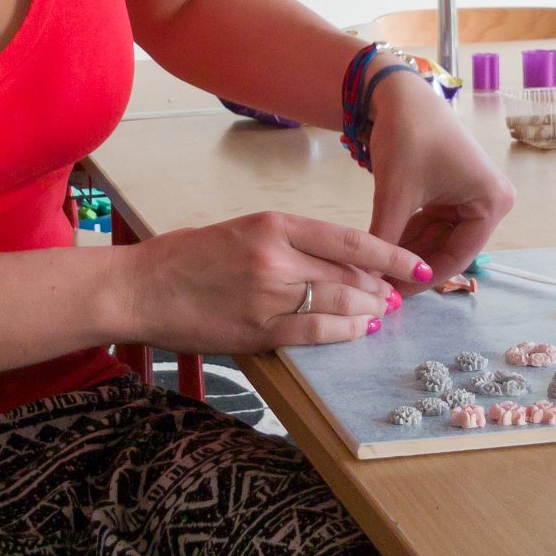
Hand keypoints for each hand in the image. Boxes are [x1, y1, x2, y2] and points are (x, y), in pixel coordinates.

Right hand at [120, 211, 424, 354]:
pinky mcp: (258, 330)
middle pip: (350, 273)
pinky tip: (359, 330)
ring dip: (368, 310)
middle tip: (397, 296)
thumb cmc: (186, 257)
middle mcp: (276, 256)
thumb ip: (287, 244)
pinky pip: (316, 331)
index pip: (349, 239)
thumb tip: (338, 263)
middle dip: (381, 287)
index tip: (414, 264)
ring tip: (382, 313)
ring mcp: (268, 295)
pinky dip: (344, 332)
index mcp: (273, 223)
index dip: (390, 254)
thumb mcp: (242, 232)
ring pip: (339, 302)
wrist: (141, 288)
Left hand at [366, 73, 515, 291]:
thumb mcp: (395, 194)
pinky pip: (431, 224)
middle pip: (449, 250)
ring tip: (376, 272)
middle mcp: (489, 202)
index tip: (391, 294)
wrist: (397, 93)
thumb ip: (385, 241)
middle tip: (380, 288)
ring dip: (408, 252)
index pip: (457, 257)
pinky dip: (408, 235)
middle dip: (414, 265)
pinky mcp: (453, 192)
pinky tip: (382, 250)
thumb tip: (370, 281)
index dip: (422, 279)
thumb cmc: (406, 136)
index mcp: (491, 202)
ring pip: (437, 239)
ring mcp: (472, 197)